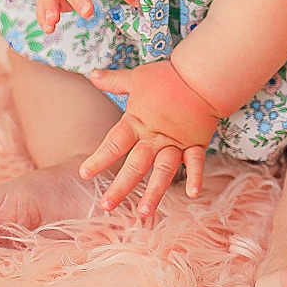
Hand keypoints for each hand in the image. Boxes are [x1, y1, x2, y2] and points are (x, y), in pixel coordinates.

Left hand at [79, 60, 222, 215]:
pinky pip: (196, 162)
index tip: (85, 174)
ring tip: (144, 211)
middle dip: (121, 186)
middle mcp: (155, 137)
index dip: (99, 159)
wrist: (201, 74)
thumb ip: (114, 81)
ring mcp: (176, 142)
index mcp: (138, 122)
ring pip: (164, 170)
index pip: (114, 143)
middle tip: (106, 206)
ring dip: (154, 191)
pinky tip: (193, 194)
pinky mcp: (195, 143)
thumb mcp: (137, 77)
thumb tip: (92, 74)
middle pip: (136, 165)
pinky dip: (195, 177)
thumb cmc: (167, 76)